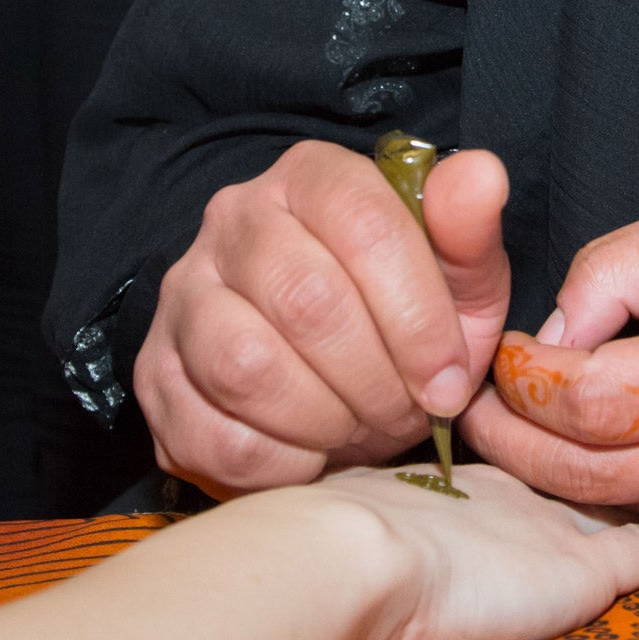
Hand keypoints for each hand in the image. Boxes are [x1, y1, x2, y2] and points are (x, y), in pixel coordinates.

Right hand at [135, 141, 510, 494]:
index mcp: (311, 177)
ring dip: (323, 420)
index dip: (417, 317)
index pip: (365, 225)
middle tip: (404, 411)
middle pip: (306, 301)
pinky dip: (279, 464)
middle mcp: (234, 219)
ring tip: (356, 427)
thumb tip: (483, 175)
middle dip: (374, 379)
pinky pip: (212, 435)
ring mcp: (183, 295)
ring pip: (245, 368)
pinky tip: (311, 453)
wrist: (339, 378)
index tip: (449, 380)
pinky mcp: (155, 373)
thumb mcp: (458, 278)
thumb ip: (468, 230)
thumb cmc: (405, 321)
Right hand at [283, 464, 638, 639]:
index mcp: (465, 482)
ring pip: (621, 502)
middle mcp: (518, 497)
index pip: (523, 462)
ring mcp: (554, 530)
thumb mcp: (356, 518)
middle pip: (578, 474)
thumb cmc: (333, 545)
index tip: (571, 437)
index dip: (551, 450)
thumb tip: (337, 522)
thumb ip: (374, 514)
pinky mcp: (585, 572)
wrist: (348, 558)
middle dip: (613, 459)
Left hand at [460, 197, 638, 539]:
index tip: (504, 349)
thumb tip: (551, 333)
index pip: (592, 401)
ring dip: (546, 469)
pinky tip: (574, 449)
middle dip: (511, 438)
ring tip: (508, 425)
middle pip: (587, 471)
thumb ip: (618, 270)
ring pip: (612, 505)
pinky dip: (602, 487)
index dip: (526, 379)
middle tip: (470, 404)